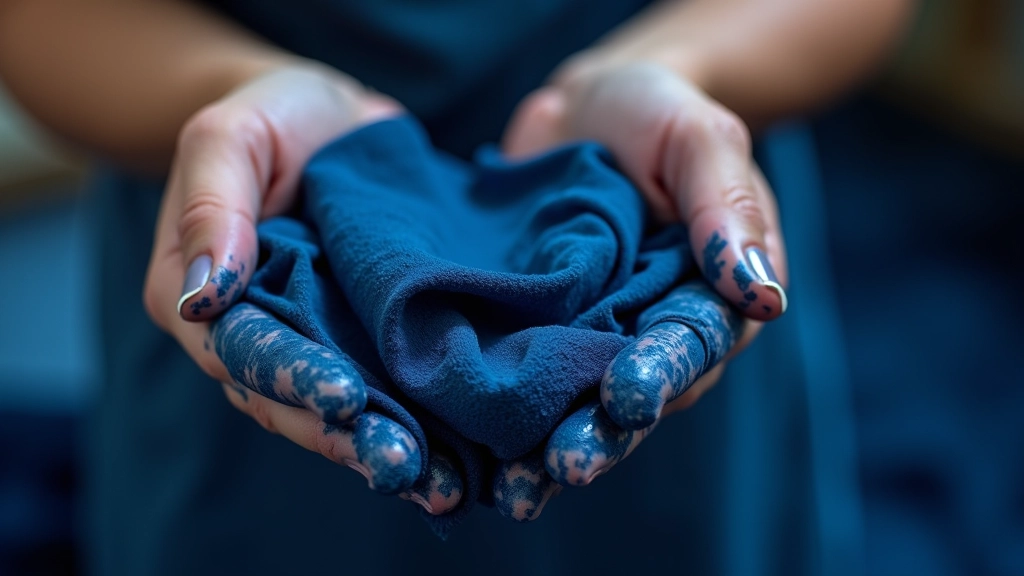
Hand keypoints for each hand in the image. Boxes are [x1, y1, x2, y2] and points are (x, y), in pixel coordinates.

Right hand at [142, 65, 460, 513]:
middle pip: (293, 401)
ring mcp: (318, 341)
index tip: (343, 399)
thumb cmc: (274, 117)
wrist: (334, 118)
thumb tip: (201, 297)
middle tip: (405, 466)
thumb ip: (212, 208)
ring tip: (441, 480)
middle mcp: (259, 334)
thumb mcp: (231, 138)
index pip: (242, 352)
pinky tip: (465, 451)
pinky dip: (423, 418)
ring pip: (345, 409)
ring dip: (389, 446)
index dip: (291, 377)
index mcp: (202, 299)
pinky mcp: (370, 339)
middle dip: (349, 438)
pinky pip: (390, 384)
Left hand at [492, 61, 787, 520]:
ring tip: (515, 487)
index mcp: (706, 297)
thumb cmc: (657, 115)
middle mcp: (646, 329)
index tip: (628, 397)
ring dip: (544, 444)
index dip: (661, 373)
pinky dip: (492, 411)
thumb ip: (727, 207)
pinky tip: (464, 447)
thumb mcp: (700, 139)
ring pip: (570, 399)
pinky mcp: (531, 329)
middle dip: (600, 433)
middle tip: (564, 466)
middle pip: (629, 394)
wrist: (585, 108)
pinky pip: (515, 372)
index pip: (689, 344)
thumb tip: (762, 293)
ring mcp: (585, 334)